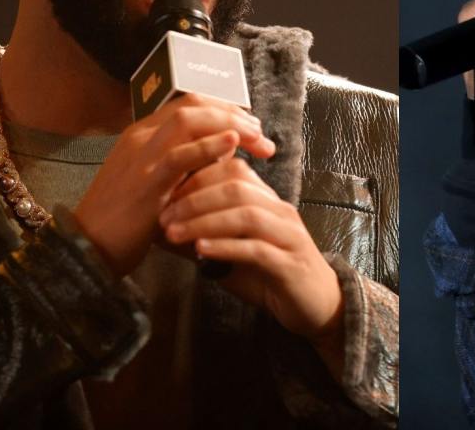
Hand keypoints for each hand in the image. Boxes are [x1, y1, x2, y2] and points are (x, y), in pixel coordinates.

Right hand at [72, 94, 275, 277]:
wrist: (87, 248)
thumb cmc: (125, 220)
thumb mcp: (157, 182)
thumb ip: (183, 163)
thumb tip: (222, 153)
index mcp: (142, 134)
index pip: (190, 104)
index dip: (225, 109)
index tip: (251, 126)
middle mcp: (141, 137)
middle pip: (194, 104)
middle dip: (234, 114)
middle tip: (261, 134)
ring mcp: (142, 157)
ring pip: (188, 119)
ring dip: (229, 125)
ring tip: (257, 139)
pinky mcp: (146, 182)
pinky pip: (179, 155)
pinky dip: (209, 146)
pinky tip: (232, 143)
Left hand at [159, 159, 344, 353]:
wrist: (316, 305)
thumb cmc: (269, 276)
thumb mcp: (232, 252)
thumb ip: (203, 237)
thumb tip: (158, 229)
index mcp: (267, 201)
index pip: (233, 169)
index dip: (196, 177)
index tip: (164, 196)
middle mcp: (280, 211)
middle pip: (237, 187)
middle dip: (194, 198)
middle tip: (163, 216)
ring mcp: (288, 235)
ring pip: (246, 214)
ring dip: (204, 221)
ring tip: (174, 233)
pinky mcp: (291, 264)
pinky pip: (257, 249)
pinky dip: (226, 247)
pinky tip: (201, 252)